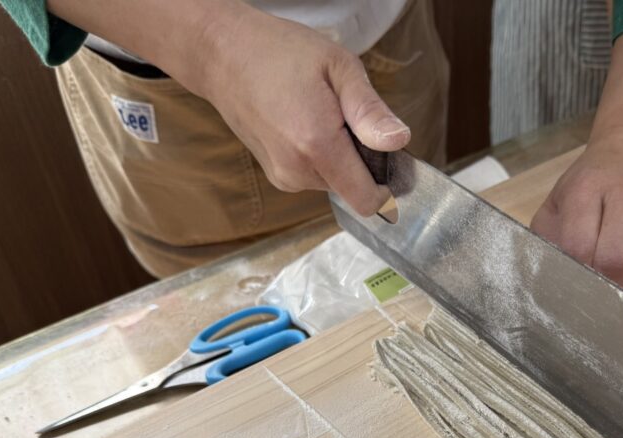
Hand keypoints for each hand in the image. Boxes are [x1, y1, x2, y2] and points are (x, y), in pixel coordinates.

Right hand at [196, 5, 409, 214]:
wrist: (224, 56)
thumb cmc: (281, 53)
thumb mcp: (338, 67)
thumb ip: (369, 110)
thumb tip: (398, 142)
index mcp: (317, 145)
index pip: (367, 200)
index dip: (386, 183)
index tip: (387, 154)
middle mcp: (298, 171)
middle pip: (354, 189)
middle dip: (361, 161)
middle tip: (344, 116)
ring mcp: (284, 177)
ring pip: (335, 182)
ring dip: (340, 157)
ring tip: (319, 114)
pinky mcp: (276, 176)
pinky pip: (315, 176)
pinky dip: (320, 157)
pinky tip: (303, 124)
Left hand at [531, 130, 622, 303]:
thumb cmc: (591, 187)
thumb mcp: (558, 203)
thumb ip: (549, 240)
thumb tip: (552, 287)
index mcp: (589, 188)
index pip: (579, 247)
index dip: (575, 280)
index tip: (573, 294)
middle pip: (620, 261)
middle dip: (607, 292)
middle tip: (601, 300)